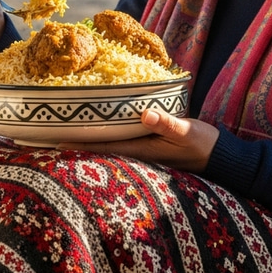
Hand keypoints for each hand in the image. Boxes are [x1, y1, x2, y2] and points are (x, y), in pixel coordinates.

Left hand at [58, 109, 219, 173]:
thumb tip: (145, 113)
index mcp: (142, 151)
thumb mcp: (188, 132)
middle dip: (77, 142)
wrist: (222, 159)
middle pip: (100, 147)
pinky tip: (98, 127)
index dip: (78, 143)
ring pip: (109, 144)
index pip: (103, 147)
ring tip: (64, 132)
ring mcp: (143, 151)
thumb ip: (167, 123)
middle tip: (48, 136)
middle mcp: (138, 153)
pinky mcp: (150, 145)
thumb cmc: (204, 146)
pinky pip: (122, 140)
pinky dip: (107, 134)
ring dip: (89, 139)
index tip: (54, 139)